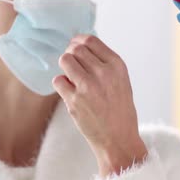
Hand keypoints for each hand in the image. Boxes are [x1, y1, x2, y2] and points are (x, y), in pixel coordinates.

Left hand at [53, 35, 146, 177]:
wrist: (119, 139)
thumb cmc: (119, 109)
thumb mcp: (121, 80)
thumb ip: (104, 63)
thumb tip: (79, 44)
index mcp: (117, 66)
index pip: (90, 40)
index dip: (78, 41)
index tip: (74, 46)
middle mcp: (103, 73)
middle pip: (75, 49)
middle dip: (71, 55)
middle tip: (73, 65)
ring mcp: (87, 87)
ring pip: (64, 60)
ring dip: (65, 68)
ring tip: (72, 78)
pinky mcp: (74, 101)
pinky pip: (58, 80)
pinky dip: (61, 84)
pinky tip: (70, 92)